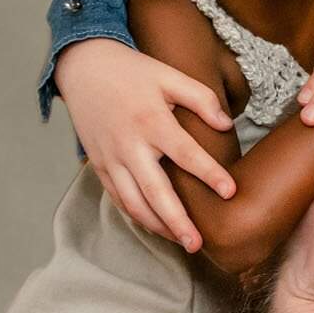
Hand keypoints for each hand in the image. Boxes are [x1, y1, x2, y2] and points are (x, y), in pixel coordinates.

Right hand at [55, 38, 234, 251]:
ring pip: (133, 203)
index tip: (230, 192)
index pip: (184, 153)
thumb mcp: (168, 75)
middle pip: (155, 191)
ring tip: (181, 242)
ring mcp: (111, 159)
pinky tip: (157, 227)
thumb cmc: (132, 72)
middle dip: (177, 221)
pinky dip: (137, 217)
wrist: (83, 68)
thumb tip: (227, 125)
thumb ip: (200, 98)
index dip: (208, 173)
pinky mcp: (100, 166)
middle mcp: (129, 145)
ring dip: (157, 227)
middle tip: (198, 244)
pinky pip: (118, 199)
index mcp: (151, 120)